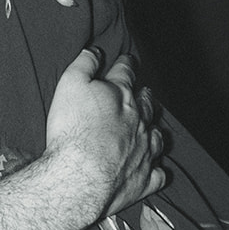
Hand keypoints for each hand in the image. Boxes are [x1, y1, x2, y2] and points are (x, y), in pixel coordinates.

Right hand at [42, 48, 165, 223]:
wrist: (79, 178)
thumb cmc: (73, 130)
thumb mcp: (70, 86)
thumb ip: (84, 64)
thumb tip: (95, 50)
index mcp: (122, 95)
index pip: (127, 72)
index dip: (125, 64)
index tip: (126, 61)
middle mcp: (139, 119)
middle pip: (147, 102)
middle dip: (144, 95)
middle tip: (142, 93)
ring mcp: (145, 149)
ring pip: (157, 134)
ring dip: (153, 130)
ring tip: (151, 128)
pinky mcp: (144, 179)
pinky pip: (157, 173)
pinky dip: (156, 170)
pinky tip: (154, 169)